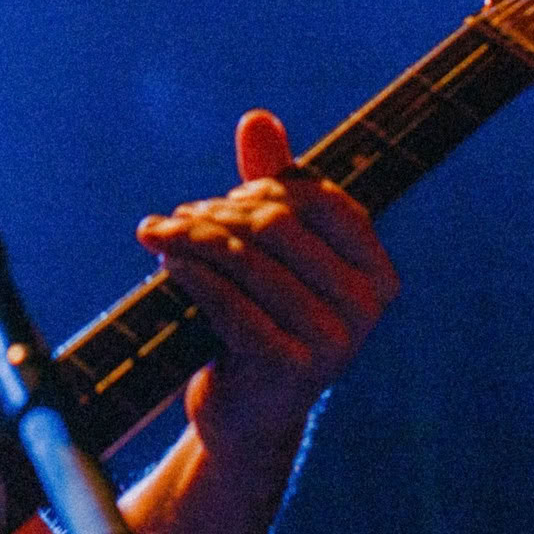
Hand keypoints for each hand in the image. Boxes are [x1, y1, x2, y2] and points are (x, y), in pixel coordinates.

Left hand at [133, 110, 398, 465]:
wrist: (249, 416)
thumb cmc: (263, 319)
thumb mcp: (270, 252)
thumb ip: (270, 186)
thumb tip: (257, 117)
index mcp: (378, 271)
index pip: (316, 197)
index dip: (260, 189)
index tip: (218, 200)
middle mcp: (368, 306)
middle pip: (276, 224)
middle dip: (216, 213)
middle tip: (173, 220)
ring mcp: (335, 340)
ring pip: (246, 259)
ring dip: (191, 238)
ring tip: (156, 233)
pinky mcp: (292, 369)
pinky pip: (227, 301)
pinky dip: (188, 273)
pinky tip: (164, 262)